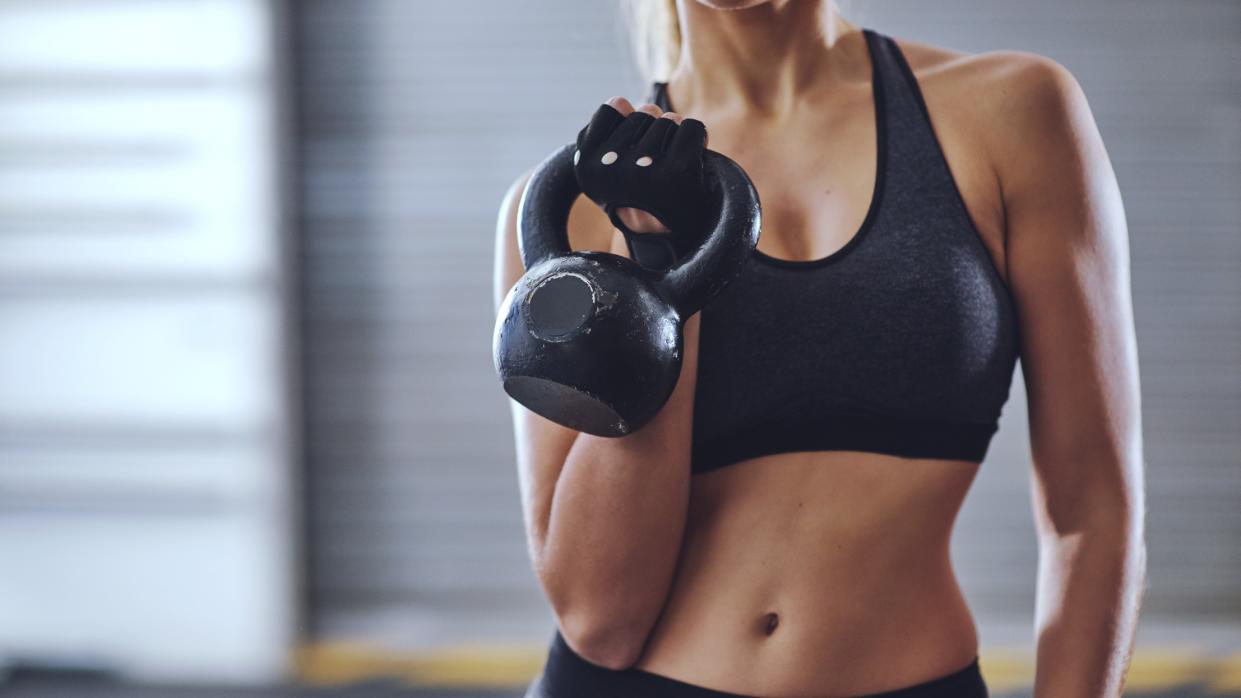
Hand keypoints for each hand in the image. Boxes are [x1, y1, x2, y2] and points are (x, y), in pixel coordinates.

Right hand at [574, 97, 711, 269]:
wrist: (665, 236)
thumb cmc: (636, 192)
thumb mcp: (608, 163)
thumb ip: (608, 129)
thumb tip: (620, 102)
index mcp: (585, 164)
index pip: (614, 107)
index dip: (629, 121)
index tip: (632, 149)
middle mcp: (610, 168)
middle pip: (644, 112)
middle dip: (654, 130)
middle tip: (653, 164)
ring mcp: (644, 170)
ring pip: (669, 120)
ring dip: (674, 138)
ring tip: (669, 166)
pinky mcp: (677, 172)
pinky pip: (692, 128)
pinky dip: (696, 140)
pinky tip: (688, 163)